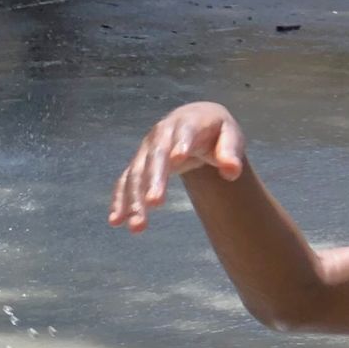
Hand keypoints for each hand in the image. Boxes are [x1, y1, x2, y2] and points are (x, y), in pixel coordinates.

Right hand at [109, 103, 246, 231]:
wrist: (193, 121)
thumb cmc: (215, 132)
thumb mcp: (230, 136)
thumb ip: (231, 152)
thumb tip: (231, 171)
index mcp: (187, 123)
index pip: (184, 132)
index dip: (180, 144)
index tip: (178, 159)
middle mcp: (161, 134)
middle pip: (156, 156)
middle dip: (154, 179)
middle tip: (155, 203)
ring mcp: (146, 149)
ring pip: (137, 173)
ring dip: (134, 199)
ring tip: (138, 226)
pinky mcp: (138, 164)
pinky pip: (125, 182)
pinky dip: (120, 201)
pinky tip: (117, 221)